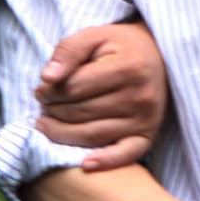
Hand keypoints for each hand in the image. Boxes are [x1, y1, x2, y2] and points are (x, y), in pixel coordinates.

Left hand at [34, 21, 166, 169]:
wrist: (158, 57)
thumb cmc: (120, 47)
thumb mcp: (94, 36)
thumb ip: (68, 51)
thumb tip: (47, 79)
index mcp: (129, 67)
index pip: (75, 87)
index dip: (50, 91)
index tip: (40, 89)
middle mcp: (141, 96)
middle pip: (81, 112)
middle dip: (53, 110)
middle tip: (42, 106)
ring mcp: (146, 119)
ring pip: (93, 135)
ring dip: (62, 134)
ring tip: (46, 124)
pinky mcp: (148, 136)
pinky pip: (125, 155)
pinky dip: (105, 162)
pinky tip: (84, 164)